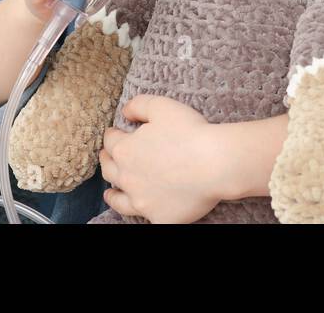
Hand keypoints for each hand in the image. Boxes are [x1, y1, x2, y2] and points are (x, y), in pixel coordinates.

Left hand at [99, 95, 226, 223]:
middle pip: (109, 170)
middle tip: (108, 158)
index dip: (113, 135)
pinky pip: (146, 218)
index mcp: (125, 150)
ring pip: (119, 200)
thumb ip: (138, 105)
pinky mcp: (159, 218)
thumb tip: (125, 112)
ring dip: (112, 194)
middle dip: (108, 161)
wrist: (215, 163)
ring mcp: (142, 201)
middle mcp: (128, 178)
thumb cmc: (190, 132)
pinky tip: (140, 209)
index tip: (115, 133)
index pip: (111, 141)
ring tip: (110, 193)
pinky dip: (141, 211)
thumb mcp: (161, 106)